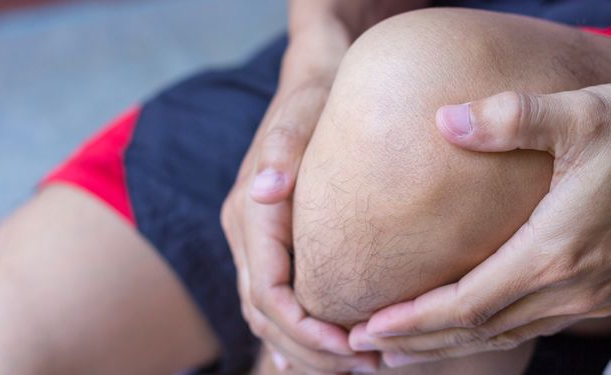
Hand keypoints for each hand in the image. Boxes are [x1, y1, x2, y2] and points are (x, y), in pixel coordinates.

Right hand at [221, 37, 378, 373]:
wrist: (308, 85)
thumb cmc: (314, 100)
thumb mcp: (302, 114)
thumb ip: (280, 148)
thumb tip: (262, 188)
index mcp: (251, 213)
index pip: (268, 292)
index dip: (304, 329)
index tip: (350, 346)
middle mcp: (246, 232)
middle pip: (266, 314)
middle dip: (312, 349)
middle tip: (365, 366)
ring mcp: (255, 240)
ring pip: (268, 315)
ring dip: (308, 347)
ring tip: (359, 364)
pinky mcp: (270, 242)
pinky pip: (274, 299)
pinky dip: (296, 332)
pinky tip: (323, 354)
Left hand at [348, 81, 610, 366]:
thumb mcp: (581, 114)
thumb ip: (510, 117)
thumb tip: (443, 119)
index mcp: (554, 250)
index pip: (468, 303)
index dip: (415, 320)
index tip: (369, 327)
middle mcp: (569, 286)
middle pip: (478, 330)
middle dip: (419, 342)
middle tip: (365, 348)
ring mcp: (587, 296)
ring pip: (504, 335)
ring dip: (449, 345)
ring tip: (402, 351)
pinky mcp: (601, 292)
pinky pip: (531, 326)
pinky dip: (489, 334)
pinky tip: (467, 330)